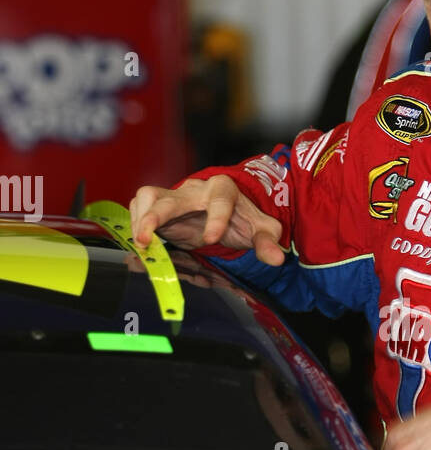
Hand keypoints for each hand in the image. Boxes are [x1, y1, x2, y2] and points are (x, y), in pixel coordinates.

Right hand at [129, 175, 285, 265]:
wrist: (226, 212)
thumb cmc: (241, 218)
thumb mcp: (261, 229)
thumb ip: (267, 242)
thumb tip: (276, 258)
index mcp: (224, 190)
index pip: (220, 200)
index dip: (216, 218)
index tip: (211, 238)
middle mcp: (194, 190)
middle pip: (171, 197)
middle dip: (156, 216)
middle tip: (147, 239)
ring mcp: (174, 197)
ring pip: (148, 197)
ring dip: (140, 220)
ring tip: (142, 243)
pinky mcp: (159, 207)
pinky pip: (139, 209)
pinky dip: (135, 225)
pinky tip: (141, 243)